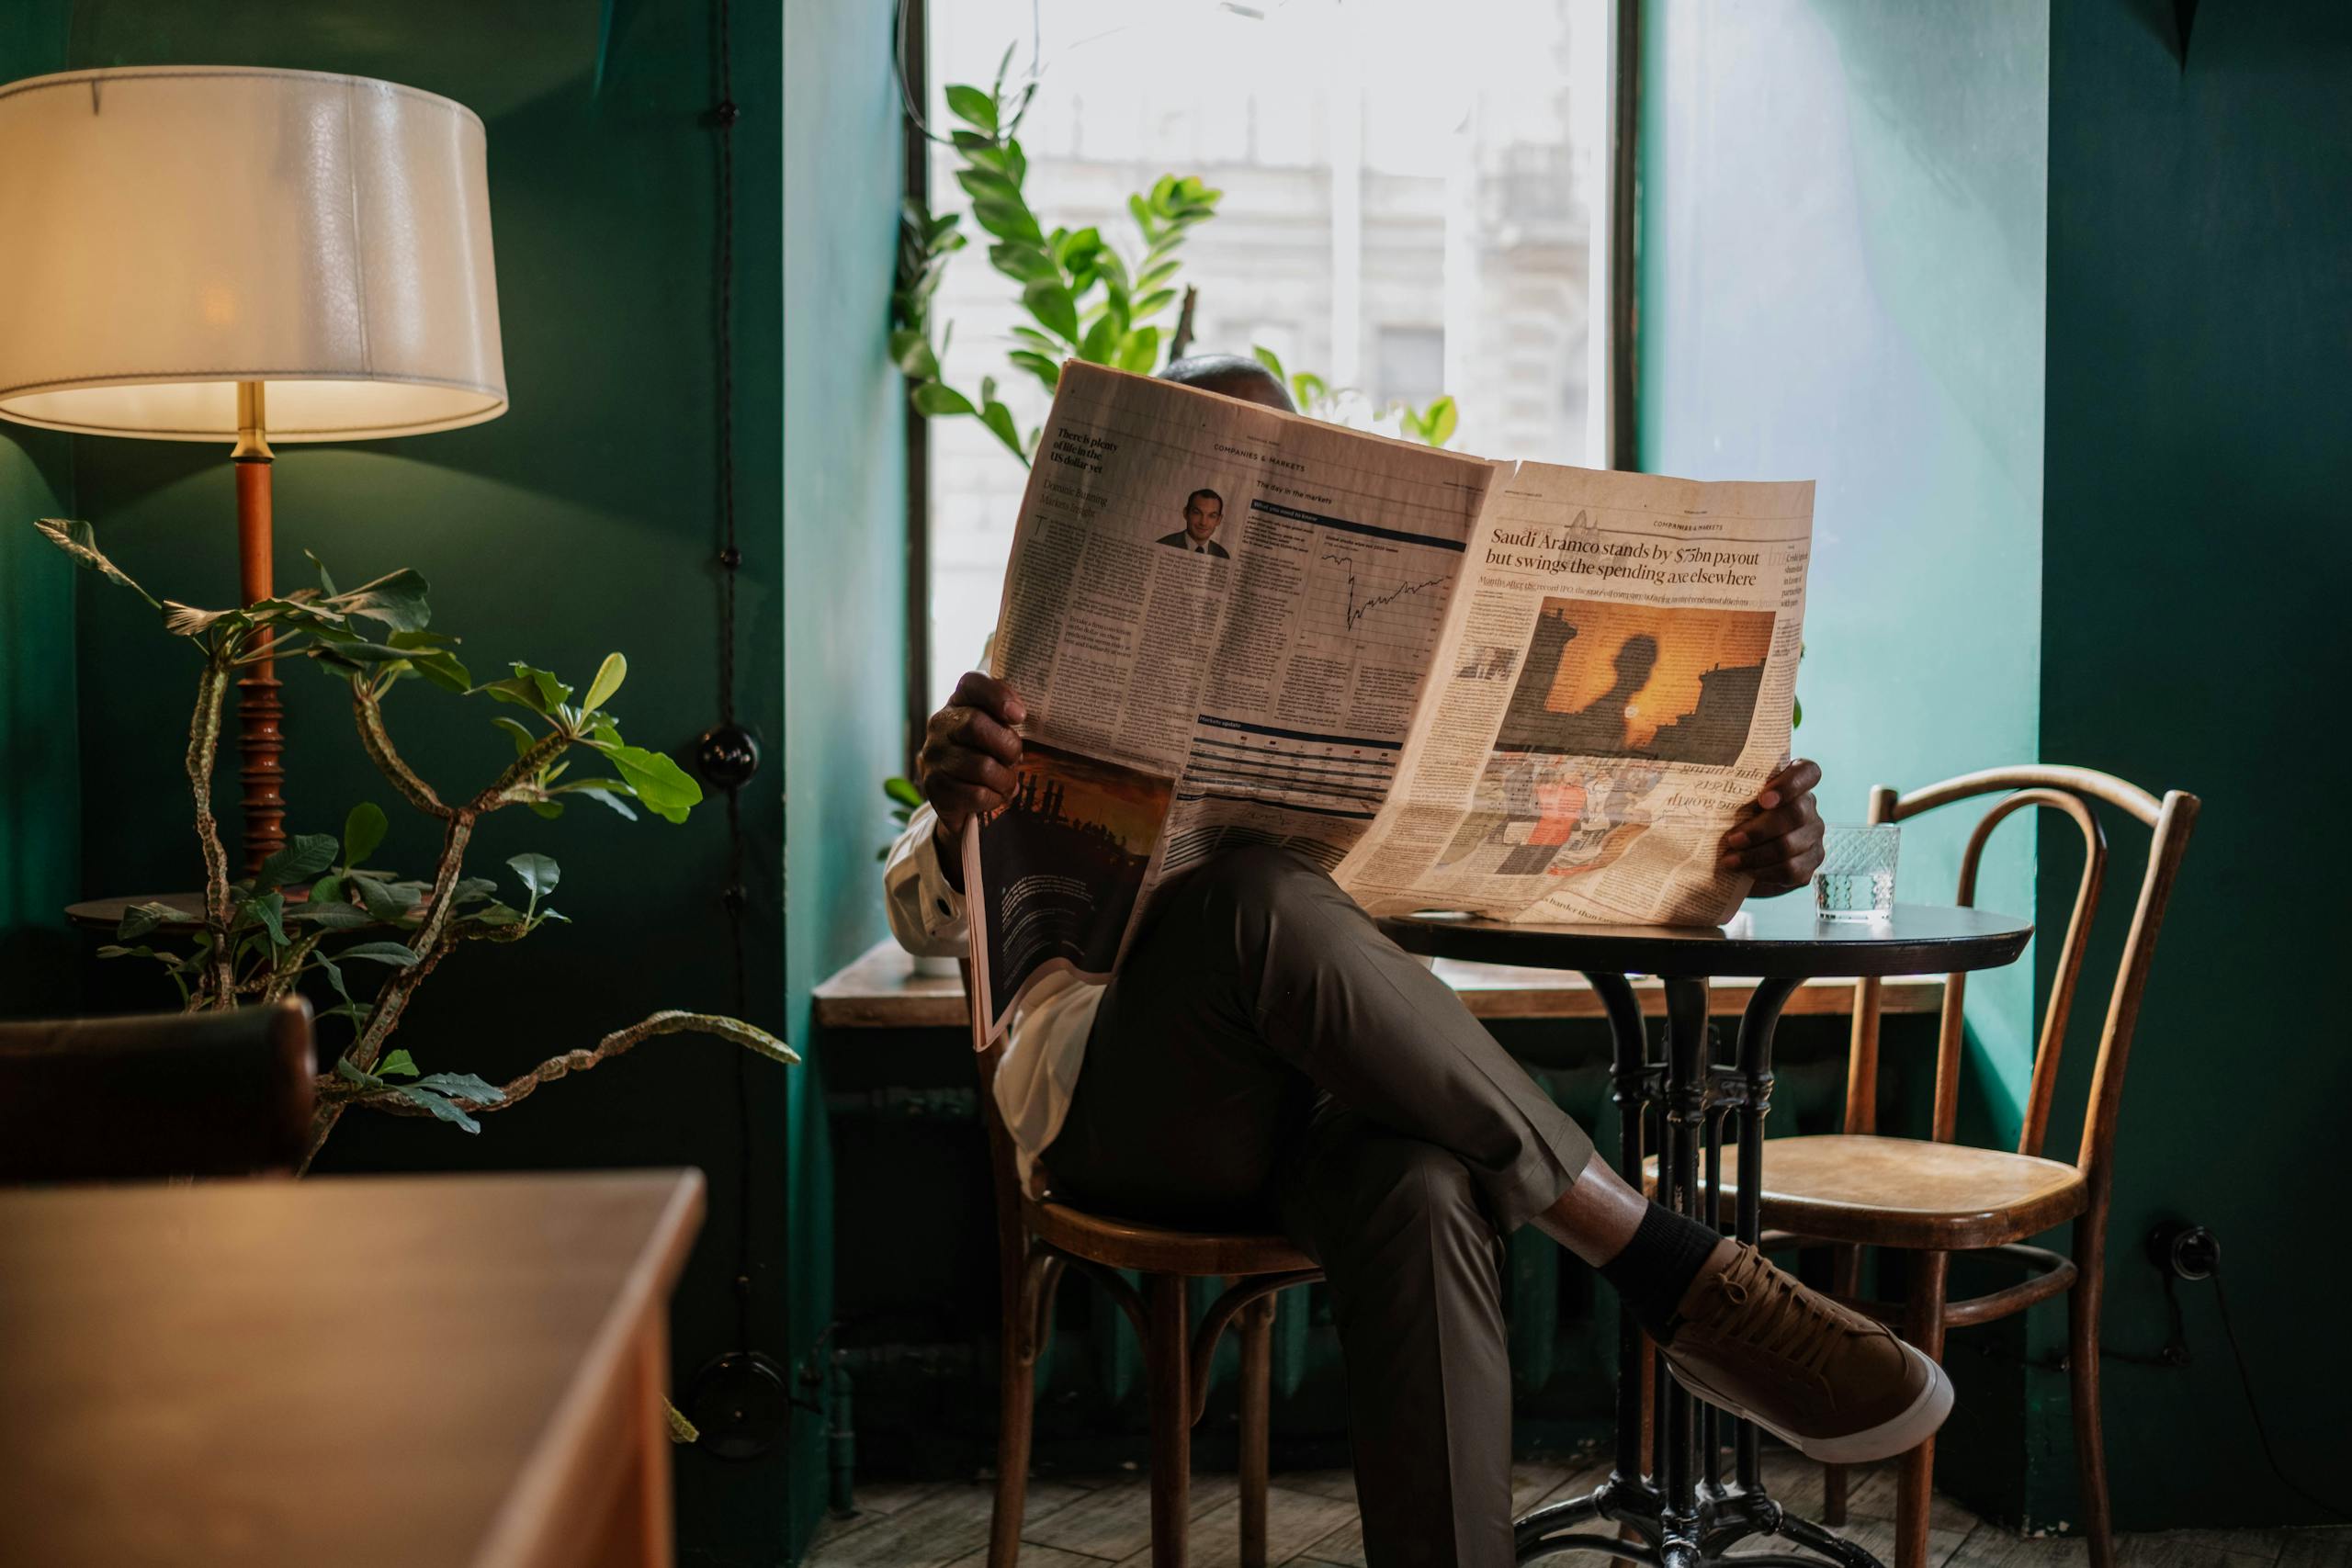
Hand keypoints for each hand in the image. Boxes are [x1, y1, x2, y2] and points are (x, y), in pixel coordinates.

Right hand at [918, 671, 1025, 841]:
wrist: (956, 796)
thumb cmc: (985, 755)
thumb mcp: (996, 730)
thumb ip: (1007, 716)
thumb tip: (1017, 714)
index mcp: (958, 703)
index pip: (972, 683)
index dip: (997, 695)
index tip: (1019, 716)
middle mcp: (940, 725)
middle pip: (976, 725)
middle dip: (1008, 747)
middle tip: (1015, 759)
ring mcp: (934, 755)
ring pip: (982, 766)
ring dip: (1005, 779)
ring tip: (1006, 782)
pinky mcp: (934, 787)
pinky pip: (976, 793)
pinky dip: (994, 798)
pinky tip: (993, 796)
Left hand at [1719, 758, 1823, 897]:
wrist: (1736, 854)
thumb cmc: (1728, 818)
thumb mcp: (1724, 800)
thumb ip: (1718, 789)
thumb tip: (1678, 787)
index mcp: (1793, 782)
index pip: (1808, 772)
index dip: (1790, 784)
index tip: (1762, 798)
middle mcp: (1808, 806)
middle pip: (1797, 813)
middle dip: (1761, 829)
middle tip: (1732, 839)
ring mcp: (1812, 835)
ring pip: (1792, 844)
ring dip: (1757, 855)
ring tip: (1729, 860)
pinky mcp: (1809, 862)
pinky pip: (1792, 869)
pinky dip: (1765, 872)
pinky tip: (1745, 872)